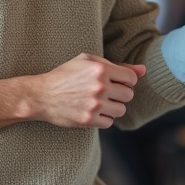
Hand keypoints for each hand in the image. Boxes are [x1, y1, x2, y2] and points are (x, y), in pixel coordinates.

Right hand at [31, 53, 145, 128]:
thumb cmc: (65, 75)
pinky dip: (103, 119)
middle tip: (106, 93)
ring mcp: (95, 105)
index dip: (126, 81)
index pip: (132, 78)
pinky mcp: (89, 120)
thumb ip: (118, 65)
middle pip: (129, 95)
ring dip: (113, 107)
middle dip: (119, 94)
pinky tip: (92, 111)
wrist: (41, 95)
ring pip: (121, 110)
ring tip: (100, 102)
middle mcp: (100, 86)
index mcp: (101, 69)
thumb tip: (143, 70)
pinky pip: (109, 122)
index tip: (116, 82)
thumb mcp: (88, 61)